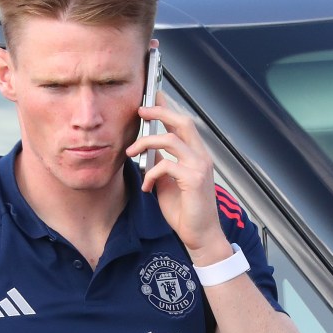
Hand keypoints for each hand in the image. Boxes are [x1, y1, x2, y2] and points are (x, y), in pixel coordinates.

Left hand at [126, 92, 229, 261]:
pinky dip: (151, 173)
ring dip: (146, 142)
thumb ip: (162, 165)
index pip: (183, 124)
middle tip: (140, 110)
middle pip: (182, 122)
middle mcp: (201, 157)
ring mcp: (199, 167)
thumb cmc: (185, 212)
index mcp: (196, 155)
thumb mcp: (167, 183)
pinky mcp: (194, 180)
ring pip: (171, 139)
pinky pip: (166, 165)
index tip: (154, 96)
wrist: (199, 236)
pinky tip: (147, 186)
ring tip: (131, 152)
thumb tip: (150, 152)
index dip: (169, 108)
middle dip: (160, 112)